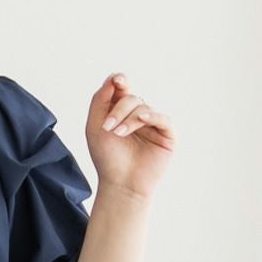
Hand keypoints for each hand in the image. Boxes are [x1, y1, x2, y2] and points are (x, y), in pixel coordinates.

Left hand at [86, 71, 174, 199]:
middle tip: (107, 127)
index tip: (117, 81)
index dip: (119, 81)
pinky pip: (162, 118)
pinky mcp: (166, 135)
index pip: (122, 89)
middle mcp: (138, 116)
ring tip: (117, 134)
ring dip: (129, 118)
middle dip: (118, 109)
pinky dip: (151, 116)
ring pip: (143, 107)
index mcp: (121, 112)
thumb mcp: (94, 127)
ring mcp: (153, 124)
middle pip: (131, 98)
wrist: (120, 184)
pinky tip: (142, 119)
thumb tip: (114, 77)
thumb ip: (100, 100)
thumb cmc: (107, 158)